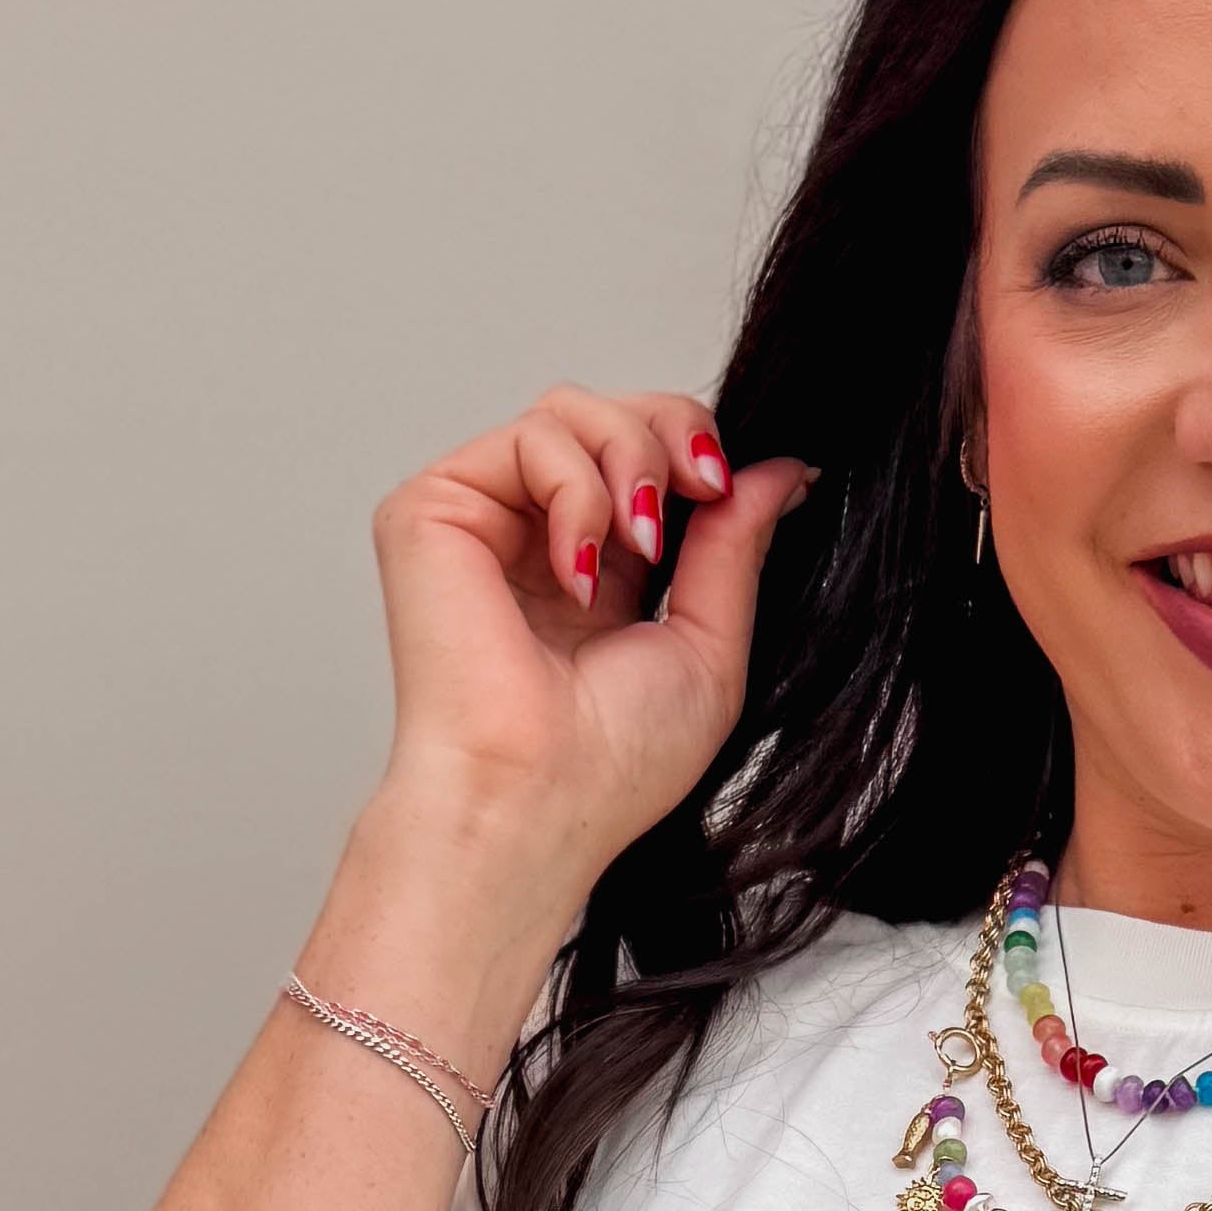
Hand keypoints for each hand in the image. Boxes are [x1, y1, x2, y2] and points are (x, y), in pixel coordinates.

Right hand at [359, 383, 812, 950]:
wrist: (539, 800)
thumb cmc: (611, 763)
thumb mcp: (710, 644)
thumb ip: (737, 546)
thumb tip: (780, 469)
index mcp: (601, 571)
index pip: (646, 453)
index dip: (693, 447)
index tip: (728, 487)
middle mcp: (536, 539)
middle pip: (608, 411)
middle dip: (668, 434)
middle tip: (699, 490)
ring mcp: (482, 522)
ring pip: (568, 410)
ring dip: (629, 463)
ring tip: (638, 549)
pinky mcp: (431, 512)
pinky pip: (526, 439)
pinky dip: (575, 493)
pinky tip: (579, 575)